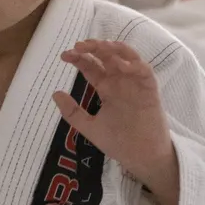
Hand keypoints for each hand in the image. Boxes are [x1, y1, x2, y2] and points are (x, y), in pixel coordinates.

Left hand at [55, 40, 179, 204]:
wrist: (141, 158)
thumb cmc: (119, 142)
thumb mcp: (90, 127)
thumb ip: (72, 112)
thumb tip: (54, 93)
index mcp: (107, 88)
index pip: (92, 66)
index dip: (79, 58)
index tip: (64, 55)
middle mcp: (120, 82)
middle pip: (107, 57)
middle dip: (93, 48)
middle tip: (79, 46)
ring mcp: (135, 84)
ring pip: (127, 57)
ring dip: (114, 49)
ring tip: (101, 46)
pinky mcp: (150, 90)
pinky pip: (144, 71)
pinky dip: (134, 64)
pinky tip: (120, 64)